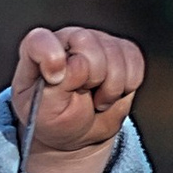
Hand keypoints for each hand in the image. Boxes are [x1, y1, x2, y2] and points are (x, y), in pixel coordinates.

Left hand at [10, 25, 144, 172]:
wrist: (80, 133)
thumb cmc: (55, 120)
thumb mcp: (43, 114)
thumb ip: (53, 90)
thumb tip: (78, 64)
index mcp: (38, 52)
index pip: (40, 41)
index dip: (51, 58)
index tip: (55, 79)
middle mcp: (68, 40)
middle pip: (87, 42)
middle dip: (90, 78)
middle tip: (81, 95)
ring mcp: (97, 42)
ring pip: (115, 54)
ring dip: (110, 88)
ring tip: (96, 99)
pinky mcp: (123, 51)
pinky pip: (134, 62)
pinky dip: (127, 86)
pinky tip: (111, 92)